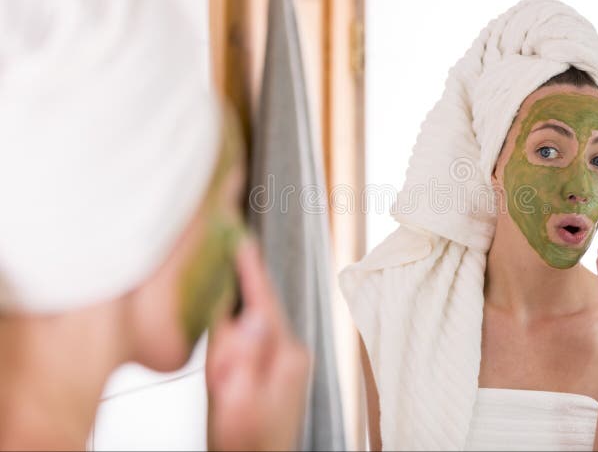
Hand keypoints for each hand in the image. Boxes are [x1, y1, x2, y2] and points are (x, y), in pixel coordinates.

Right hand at [206, 237, 310, 450]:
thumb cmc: (245, 445)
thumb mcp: (237, 404)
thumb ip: (243, 360)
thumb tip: (250, 317)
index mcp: (285, 357)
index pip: (263, 302)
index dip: (250, 270)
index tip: (241, 240)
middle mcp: (292, 354)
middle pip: (263, 306)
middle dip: (245, 279)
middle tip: (231, 241)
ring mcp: (288, 362)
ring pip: (260, 318)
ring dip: (245, 295)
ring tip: (230, 264)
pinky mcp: (280, 370)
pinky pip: (259, 332)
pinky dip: (244, 317)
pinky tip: (231, 309)